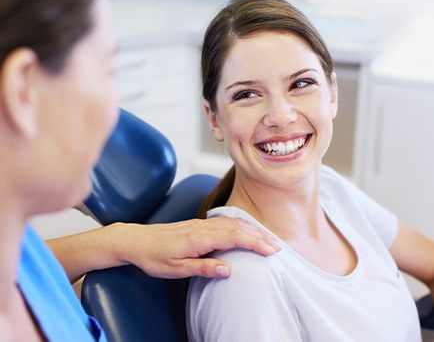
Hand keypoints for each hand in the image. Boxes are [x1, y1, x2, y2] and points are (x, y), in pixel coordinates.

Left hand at [114, 217, 281, 278]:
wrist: (137, 240)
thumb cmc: (154, 257)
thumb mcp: (175, 269)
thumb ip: (202, 268)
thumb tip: (228, 270)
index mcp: (199, 237)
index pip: (235, 237)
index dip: (255, 243)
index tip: (272, 251)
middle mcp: (203, 227)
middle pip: (238, 227)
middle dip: (260, 236)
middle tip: (279, 247)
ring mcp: (201, 223)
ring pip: (233, 222)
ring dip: (253, 229)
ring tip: (268, 238)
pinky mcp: (199, 224)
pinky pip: (225, 221)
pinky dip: (241, 225)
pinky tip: (246, 229)